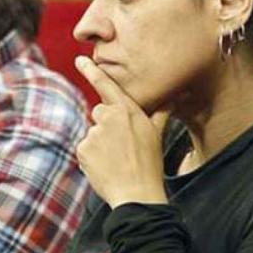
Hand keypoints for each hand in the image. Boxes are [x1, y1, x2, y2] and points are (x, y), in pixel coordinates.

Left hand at [74, 56, 169, 208]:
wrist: (137, 193)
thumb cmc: (149, 165)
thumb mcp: (156, 136)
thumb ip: (158, 114)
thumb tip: (172, 98)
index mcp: (128, 111)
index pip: (107, 86)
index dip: (92, 71)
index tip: (80, 59)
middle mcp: (109, 117)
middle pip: (99, 112)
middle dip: (107, 126)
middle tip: (122, 147)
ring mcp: (94, 133)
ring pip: (93, 133)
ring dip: (100, 144)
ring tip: (116, 160)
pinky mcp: (83, 148)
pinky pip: (84, 148)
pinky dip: (91, 157)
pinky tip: (105, 167)